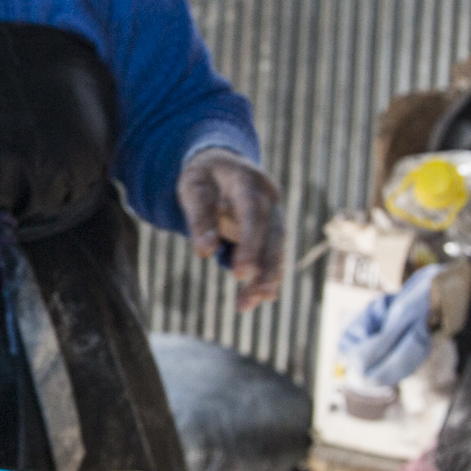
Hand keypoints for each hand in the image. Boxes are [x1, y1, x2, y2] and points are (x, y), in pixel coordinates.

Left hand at [177, 147, 285, 309]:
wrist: (220, 165)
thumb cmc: (204, 178)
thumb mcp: (194, 188)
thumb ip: (199, 217)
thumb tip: (205, 252)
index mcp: (250, 181)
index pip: (255, 213)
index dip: (251, 243)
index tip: (241, 273)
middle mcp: (269, 199)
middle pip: (275, 235)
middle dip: (268, 266)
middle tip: (258, 295)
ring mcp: (273, 216)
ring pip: (276, 249)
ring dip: (266, 278)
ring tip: (245, 305)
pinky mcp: (270, 233)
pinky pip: (270, 257)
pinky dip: (260, 279)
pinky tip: (248, 300)